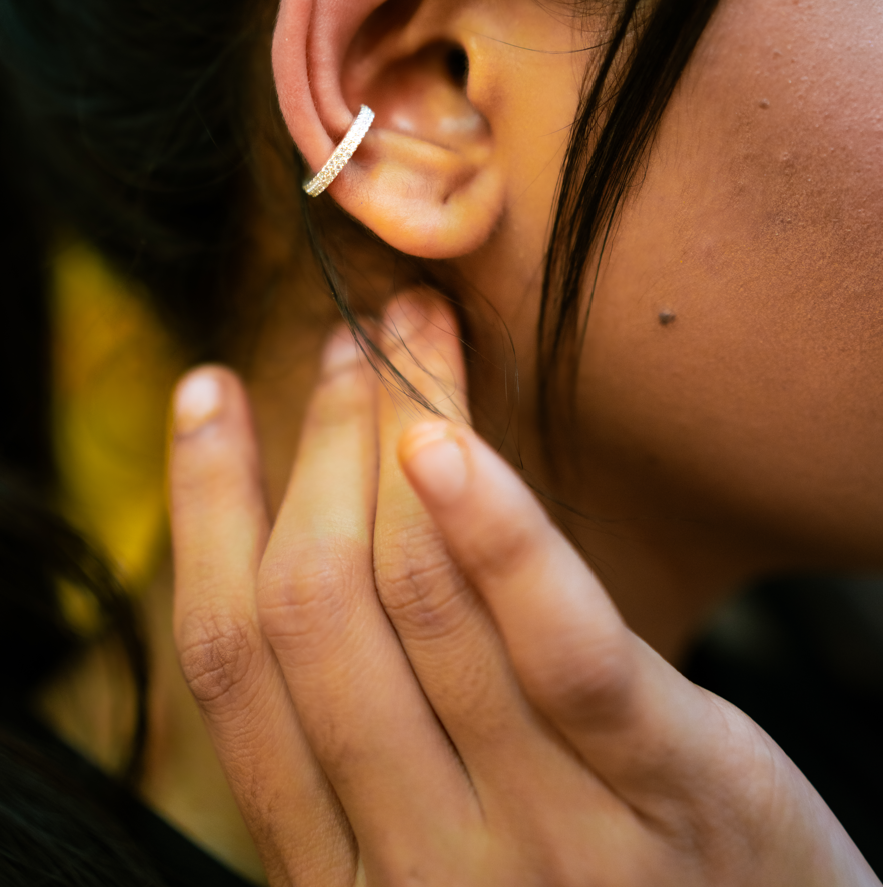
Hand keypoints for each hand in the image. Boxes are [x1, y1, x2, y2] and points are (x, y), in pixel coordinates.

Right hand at [170, 291, 876, 885]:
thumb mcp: (440, 858)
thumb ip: (368, 748)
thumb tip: (299, 545)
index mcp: (336, 877)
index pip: (230, 666)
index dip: (205, 509)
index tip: (206, 397)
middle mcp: (419, 869)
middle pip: (317, 607)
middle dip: (318, 443)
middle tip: (344, 341)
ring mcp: (547, 835)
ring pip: (424, 597)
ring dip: (402, 433)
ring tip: (413, 335)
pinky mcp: (670, 785)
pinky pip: (560, 642)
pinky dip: (496, 530)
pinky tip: (452, 439)